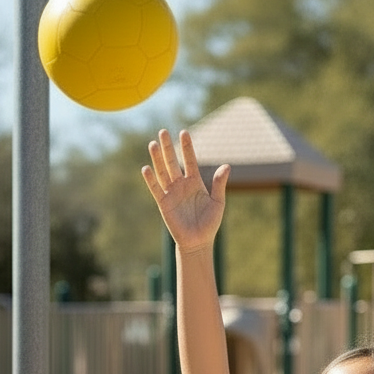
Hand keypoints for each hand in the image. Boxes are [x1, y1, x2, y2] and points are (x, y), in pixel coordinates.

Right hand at [141, 129, 229, 254]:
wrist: (198, 242)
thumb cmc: (210, 223)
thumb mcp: (218, 202)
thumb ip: (219, 184)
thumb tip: (227, 166)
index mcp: (195, 182)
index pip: (190, 160)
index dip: (187, 147)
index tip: (184, 132)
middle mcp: (181, 185)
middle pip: (173, 162)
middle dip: (168, 147)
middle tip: (163, 131)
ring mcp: (171, 193)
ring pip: (163, 172)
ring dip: (157, 159)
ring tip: (153, 144)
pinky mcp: (163, 204)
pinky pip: (156, 189)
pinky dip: (151, 179)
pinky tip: (146, 168)